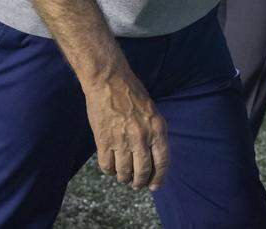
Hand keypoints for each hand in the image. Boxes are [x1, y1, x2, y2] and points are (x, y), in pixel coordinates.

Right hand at [84, 66, 168, 191]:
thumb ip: (154, 132)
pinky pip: (107, 165)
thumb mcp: (152, 111)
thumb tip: (153, 156)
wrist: (108, 79)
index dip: (159, 178)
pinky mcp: (104, 140)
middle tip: (136, 185)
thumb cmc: (131, 92)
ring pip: (124, 172)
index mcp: (157, 129)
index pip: (162, 162)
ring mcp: (122, 140)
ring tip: (123, 177)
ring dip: (124, 178)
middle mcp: (141, 137)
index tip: (154, 186)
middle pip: (143, 171)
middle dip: (140, 182)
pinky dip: (109, 170)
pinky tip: (110, 167)